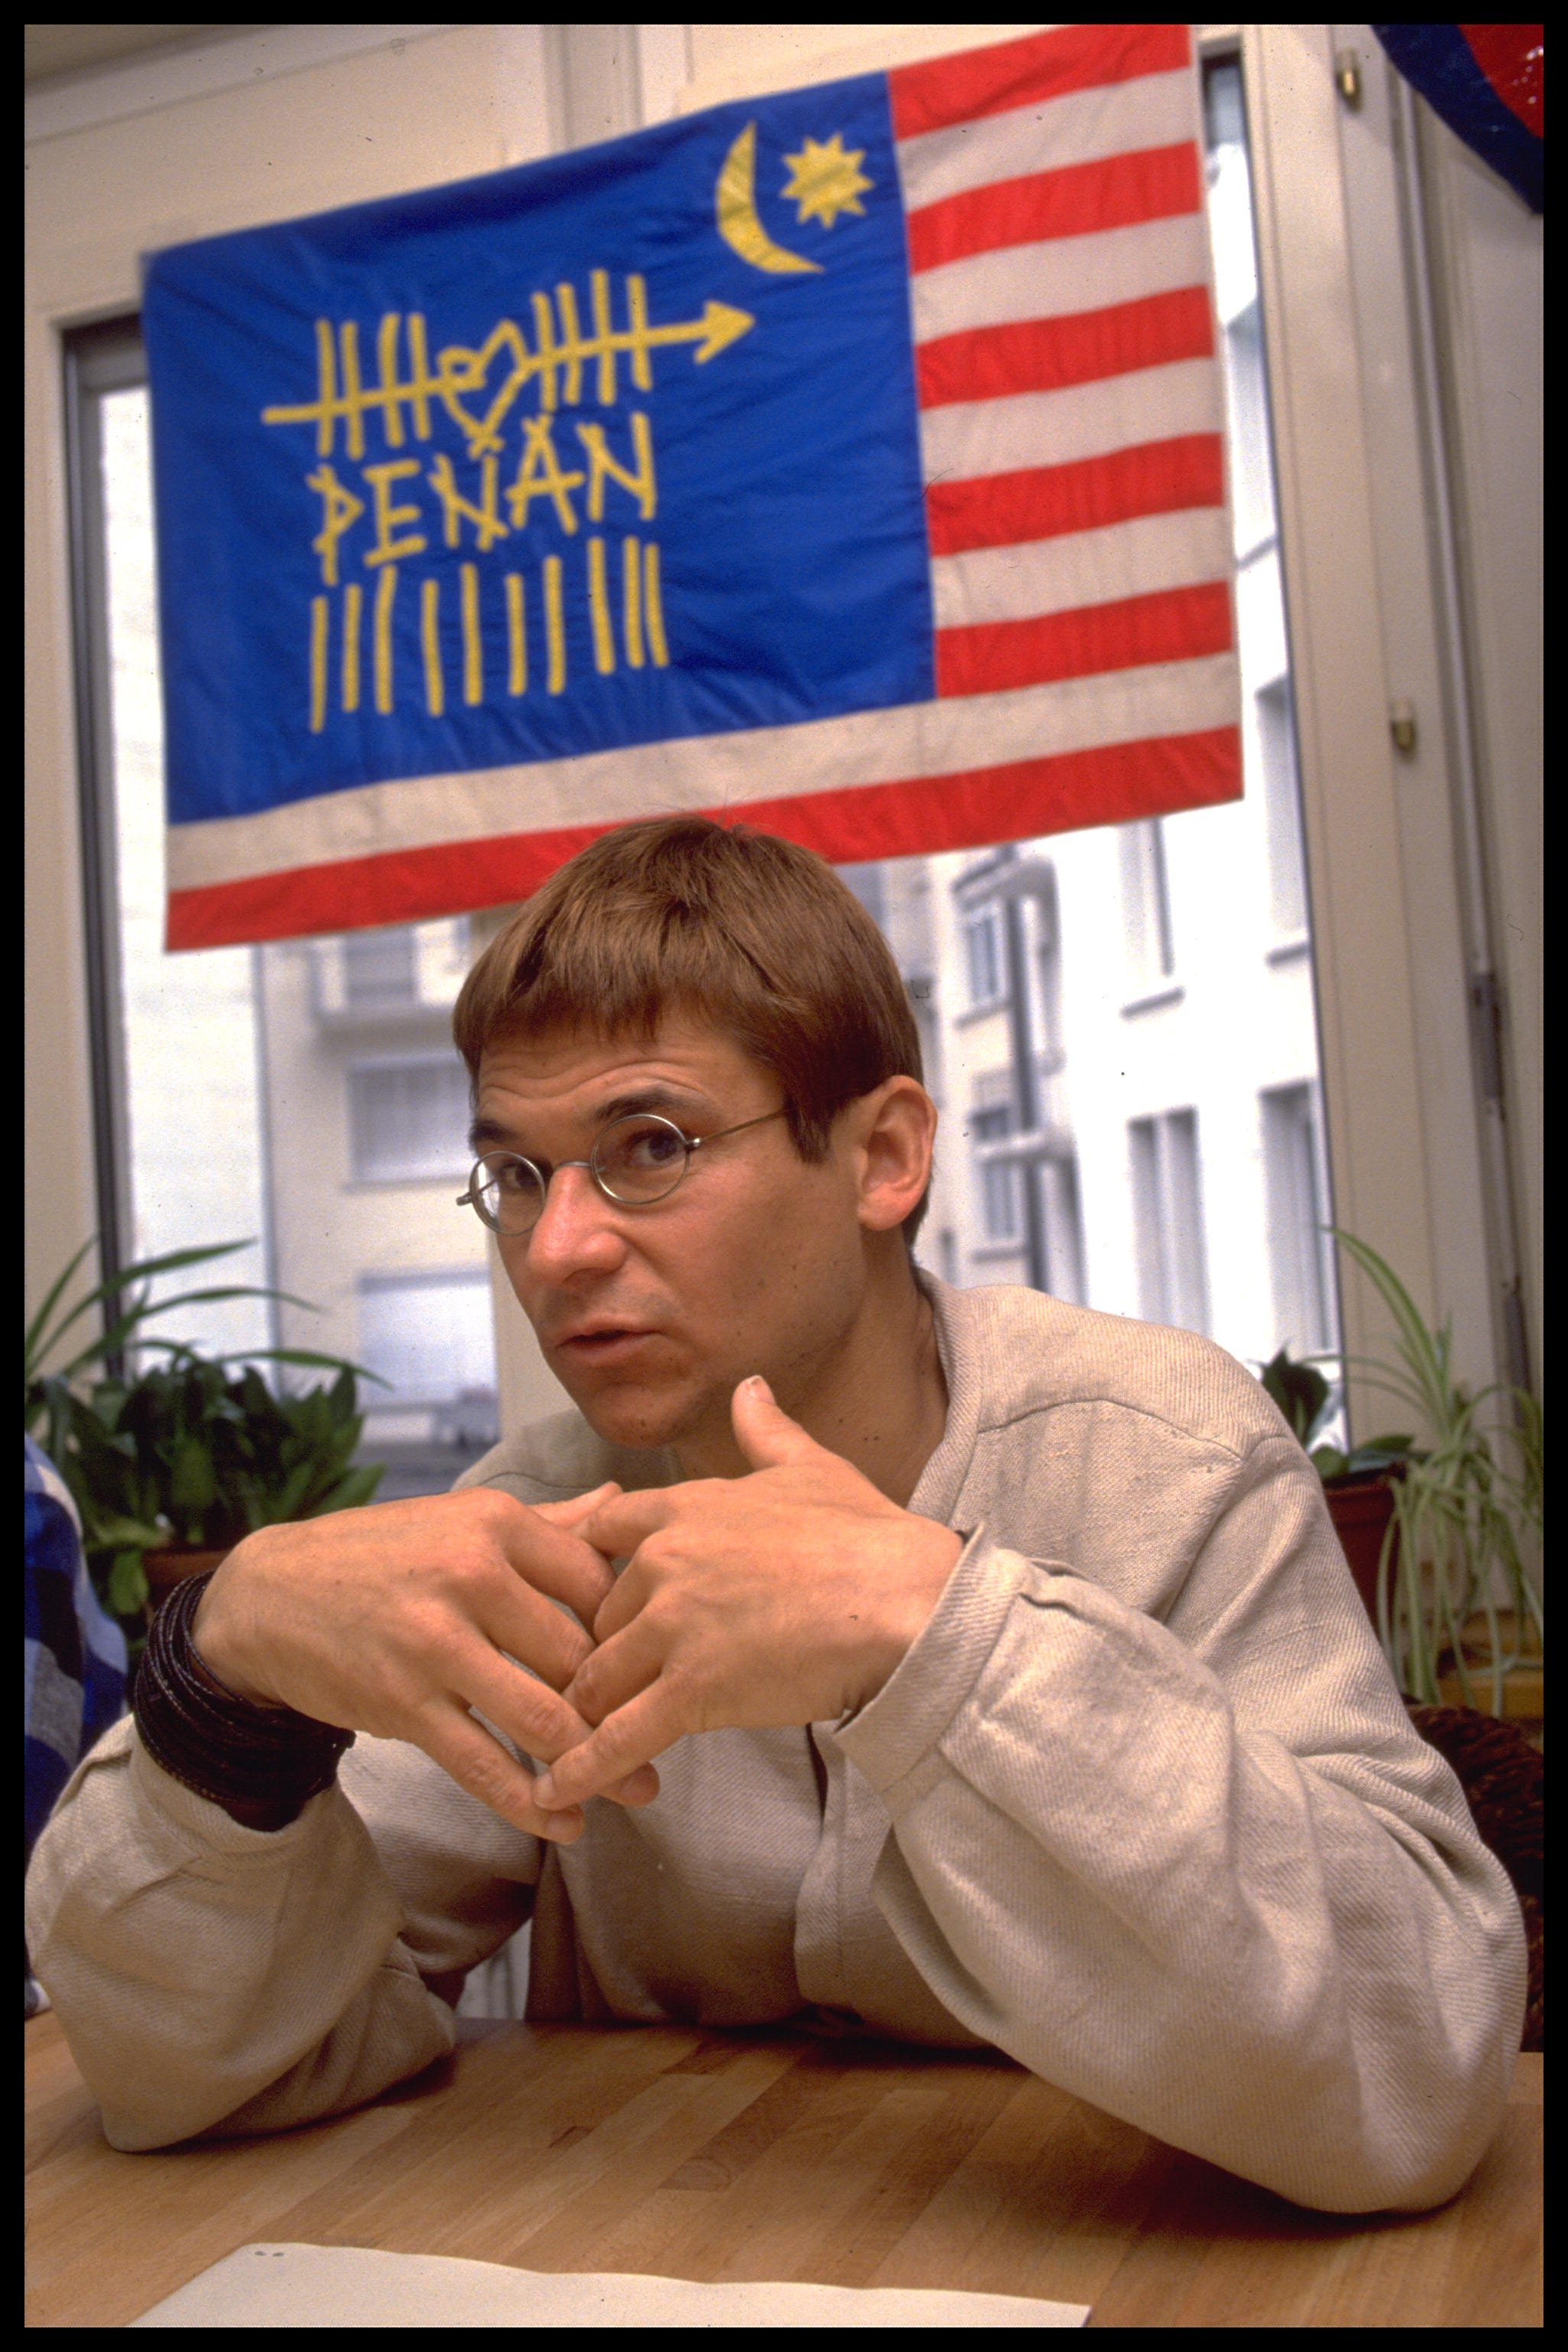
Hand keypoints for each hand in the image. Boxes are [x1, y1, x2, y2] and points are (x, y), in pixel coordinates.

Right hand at [192, 1483, 659, 1840]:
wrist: (268, 1595)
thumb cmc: (381, 1557)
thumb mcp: (461, 1522)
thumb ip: (546, 1523)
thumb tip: (618, 1502)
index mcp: (496, 1524)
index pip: (598, 1579)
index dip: (634, 1626)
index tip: (658, 1659)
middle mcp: (471, 1576)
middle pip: (580, 1653)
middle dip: (628, 1704)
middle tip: (668, 1735)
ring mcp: (435, 1642)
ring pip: (542, 1715)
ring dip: (596, 1763)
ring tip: (634, 1788)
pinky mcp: (403, 1702)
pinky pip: (481, 1762)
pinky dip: (529, 1801)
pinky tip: (565, 1821)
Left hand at [532, 1377, 961, 1810]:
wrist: (907, 1601)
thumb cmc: (867, 1537)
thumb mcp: (811, 1468)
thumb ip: (766, 1432)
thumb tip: (750, 1388)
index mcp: (684, 1509)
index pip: (599, 1534)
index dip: (592, 1570)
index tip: (587, 1599)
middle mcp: (664, 1563)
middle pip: (596, 1617)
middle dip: (598, 1652)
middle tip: (594, 1688)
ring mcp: (673, 1628)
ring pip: (598, 1678)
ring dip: (587, 1713)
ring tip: (569, 1745)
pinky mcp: (691, 1690)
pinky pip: (619, 1735)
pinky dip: (583, 1766)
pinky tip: (557, 1792)